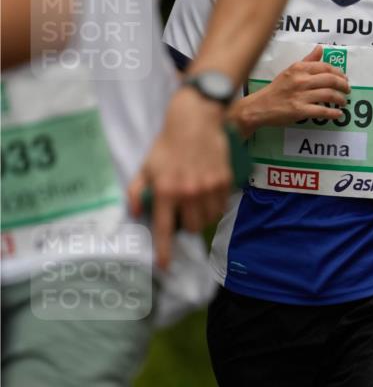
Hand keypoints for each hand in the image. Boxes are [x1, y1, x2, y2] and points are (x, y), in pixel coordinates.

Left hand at [128, 87, 230, 268]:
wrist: (196, 121)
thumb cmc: (168, 145)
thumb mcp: (146, 166)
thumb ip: (136, 191)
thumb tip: (133, 212)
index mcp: (165, 190)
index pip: (164, 228)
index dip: (164, 250)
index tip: (165, 265)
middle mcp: (188, 192)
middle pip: (191, 228)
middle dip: (185, 225)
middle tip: (181, 212)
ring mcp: (209, 188)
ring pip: (208, 219)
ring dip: (201, 216)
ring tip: (194, 203)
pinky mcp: (225, 181)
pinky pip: (221, 206)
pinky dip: (214, 206)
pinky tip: (207, 194)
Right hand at [239, 45, 349, 134]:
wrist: (260, 106)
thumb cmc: (277, 89)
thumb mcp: (290, 71)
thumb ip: (307, 61)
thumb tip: (320, 48)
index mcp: (299, 68)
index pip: (325, 67)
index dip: (339, 73)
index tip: (344, 78)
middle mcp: (301, 80)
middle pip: (331, 80)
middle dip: (343, 85)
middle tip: (347, 90)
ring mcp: (301, 96)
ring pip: (329, 95)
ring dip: (340, 99)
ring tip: (343, 102)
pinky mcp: (300, 111)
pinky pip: (322, 111)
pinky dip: (333, 113)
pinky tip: (338, 114)